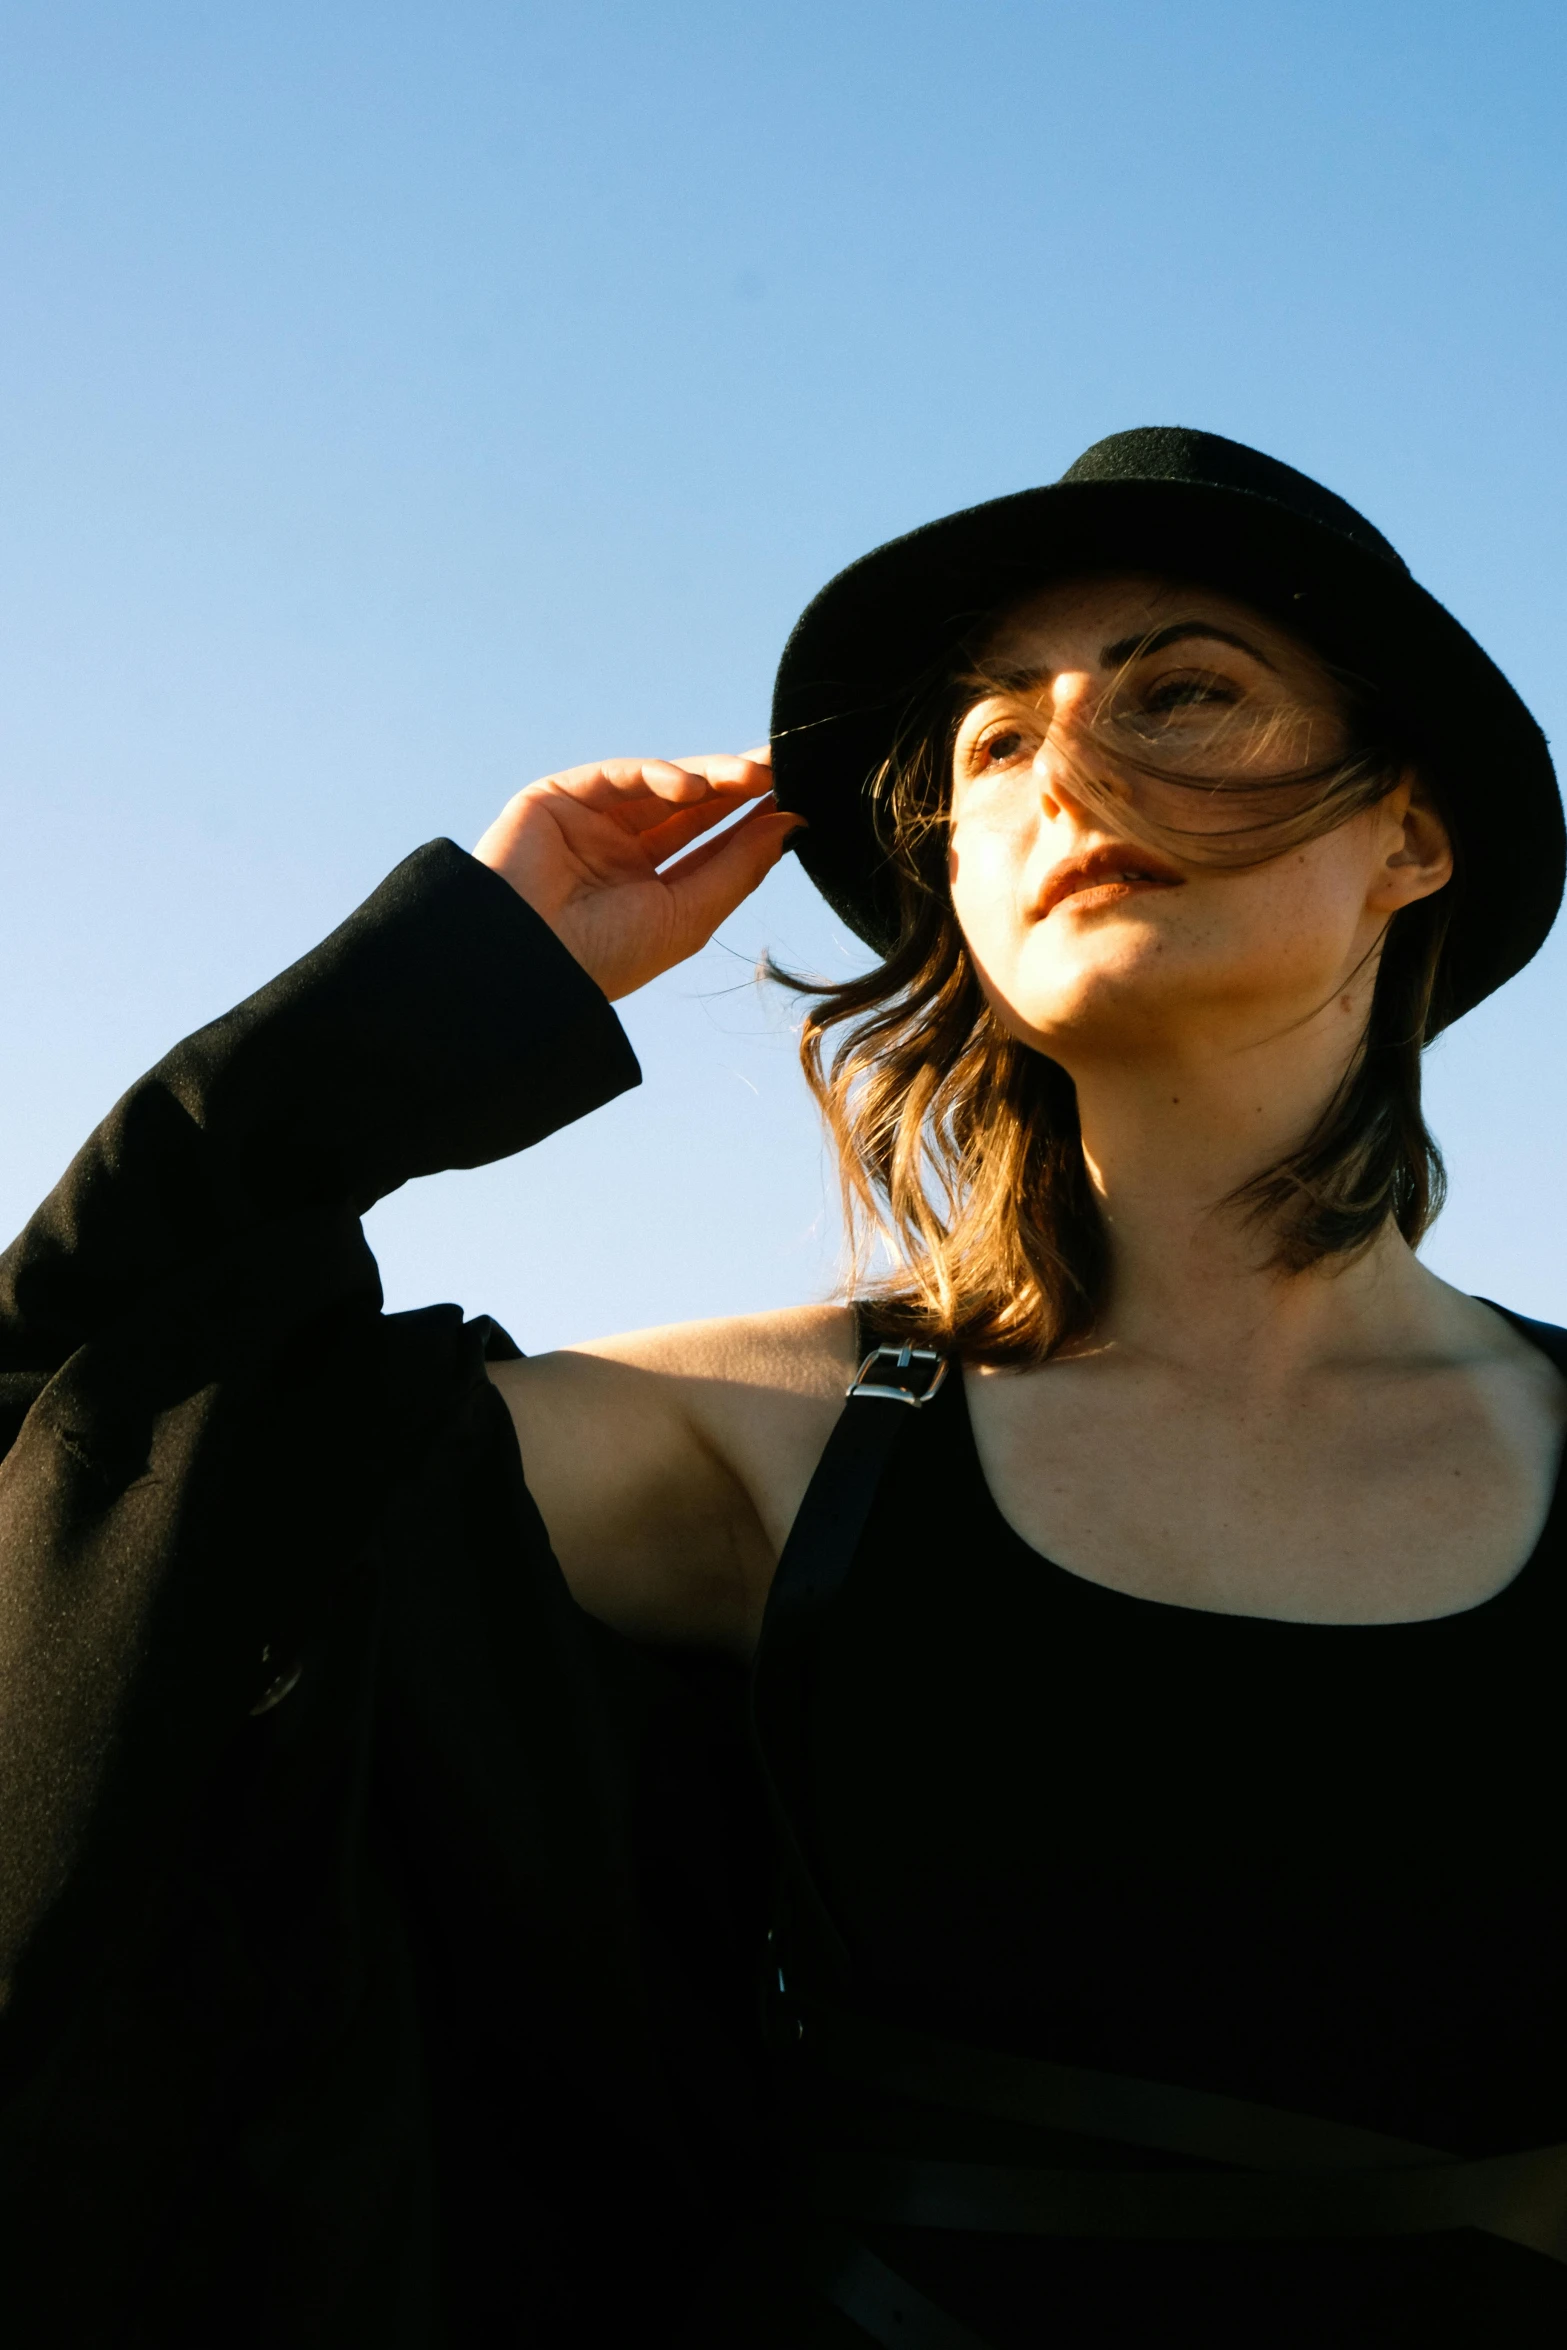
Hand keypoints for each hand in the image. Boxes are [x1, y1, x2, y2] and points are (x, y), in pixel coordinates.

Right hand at [473, 749, 802, 1000]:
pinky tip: (693, 785)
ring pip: (662, 786)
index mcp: (649, 891)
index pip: (711, 846)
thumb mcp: (688, 916)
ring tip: (755, 774)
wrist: (524, 962)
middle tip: (786, 764)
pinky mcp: (559, 797)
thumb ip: (738, 869)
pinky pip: (619, 775)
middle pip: (692, 808)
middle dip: (739, 787)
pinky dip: (658, 775)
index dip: (753, 822)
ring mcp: (590, 823)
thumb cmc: (605, 956)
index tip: (799, 801)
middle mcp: (620, 854)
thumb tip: (791, 826)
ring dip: (711, 775)